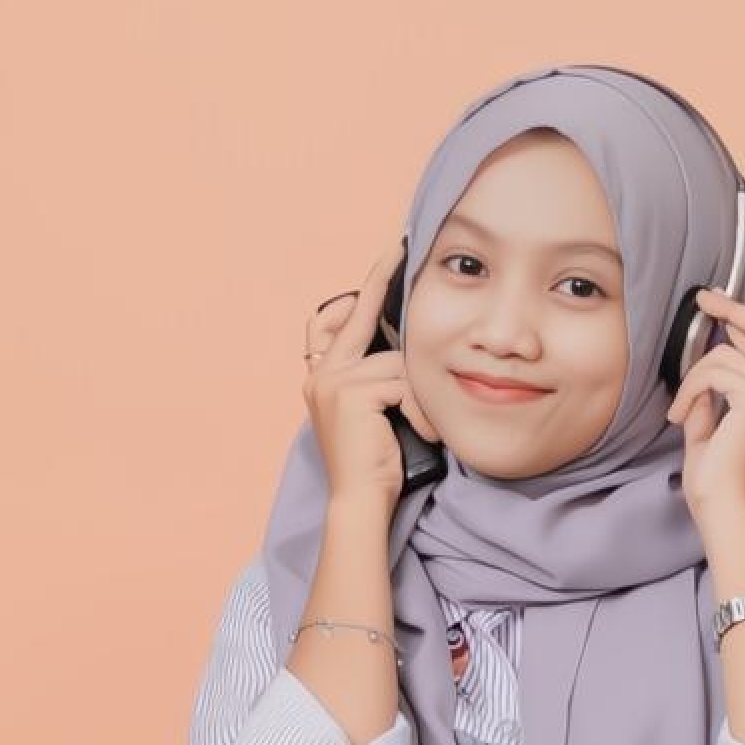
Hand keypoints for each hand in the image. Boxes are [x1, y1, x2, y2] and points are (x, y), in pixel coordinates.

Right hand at [306, 241, 443, 505]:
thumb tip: (410, 343)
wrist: (361, 500)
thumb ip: (382, 376)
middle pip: (357, 315)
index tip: (388, 254)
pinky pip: (403, 383)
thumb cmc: (378, 462)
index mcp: (323, 375)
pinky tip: (423, 433)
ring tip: (423, 427)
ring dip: (418, 394)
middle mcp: (321, 373)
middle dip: (381, 279)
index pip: (337, 320)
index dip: (362, 289)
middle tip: (401, 245)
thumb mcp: (379, 410)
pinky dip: (420, 409)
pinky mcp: (351, 392)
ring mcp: (332, 380)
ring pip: (396, 361)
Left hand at [668, 289, 744, 519]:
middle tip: (703, 300)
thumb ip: (713, 393)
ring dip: (692, 379)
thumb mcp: (712, 424)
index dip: (744, 319)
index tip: (716, 305)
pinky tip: (681, 418)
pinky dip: (691, 391)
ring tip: (681, 413)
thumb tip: (701, 360)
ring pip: (724, 355)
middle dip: (735, 308)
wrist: (725, 509)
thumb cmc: (717, 479)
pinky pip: (714, 372)